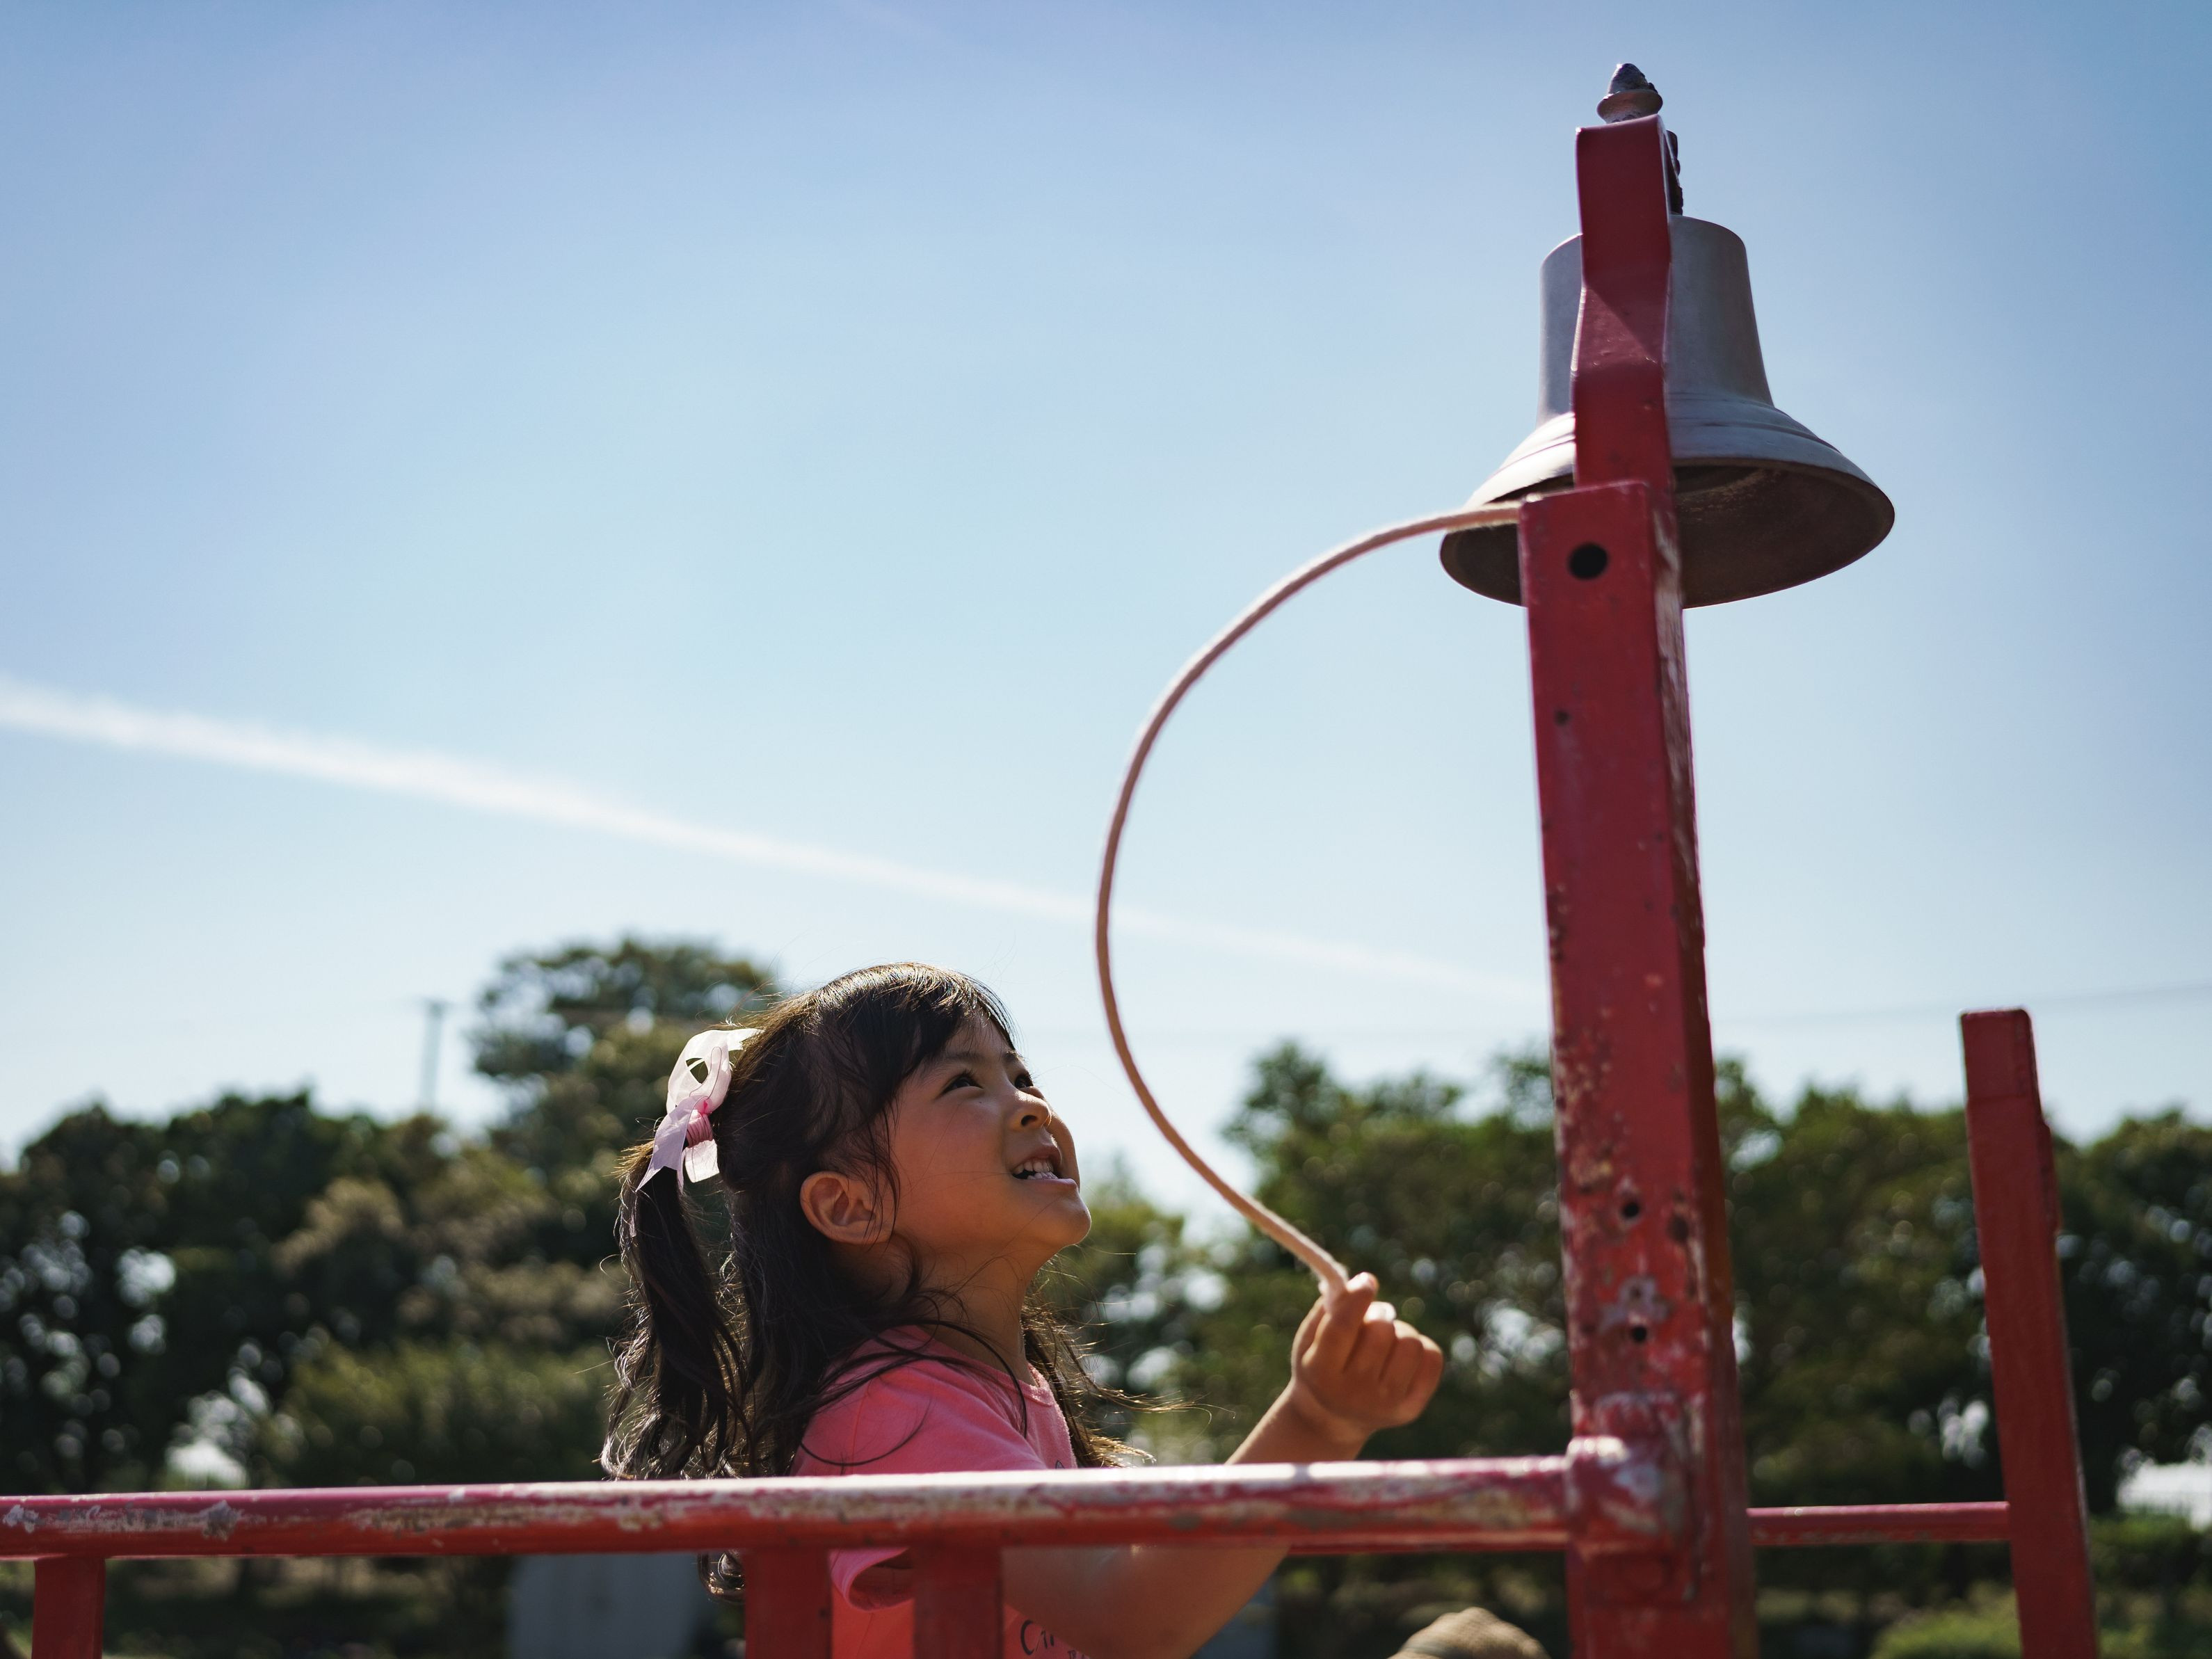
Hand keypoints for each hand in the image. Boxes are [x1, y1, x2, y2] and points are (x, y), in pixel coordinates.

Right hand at [1281, 1273, 1443, 1453]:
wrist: (1333, 1418)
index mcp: (1321, 1372)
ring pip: (1410, 1342)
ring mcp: (1385, 1404)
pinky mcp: (1410, 1409)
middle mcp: (1353, 1393)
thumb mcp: (1311, 1339)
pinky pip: (1432, 1357)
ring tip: (1385, 1343)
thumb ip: (1331, 1308)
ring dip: (1399, 1332)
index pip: (1343, 1328)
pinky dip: (1421, 1348)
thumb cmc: (1321, 1365)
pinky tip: (1402, 1356)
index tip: (1367, 1281)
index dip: (1357, 1298)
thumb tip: (1363, 1283)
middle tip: (1371, 1321)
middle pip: (1381, 1331)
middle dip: (1378, 1316)